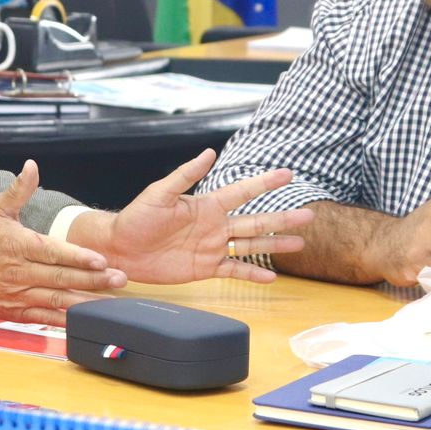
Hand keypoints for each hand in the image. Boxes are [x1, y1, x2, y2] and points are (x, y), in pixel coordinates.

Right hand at [0, 160, 127, 325]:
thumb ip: (19, 190)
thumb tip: (32, 166)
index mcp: (18, 245)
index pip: (53, 252)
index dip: (78, 257)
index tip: (102, 260)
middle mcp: (19, 272)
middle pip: (62, 278)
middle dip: (94, 280)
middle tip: (120, 280)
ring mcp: (17, 295)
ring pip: (56, 300)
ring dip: (85, 302)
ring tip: (111, 302)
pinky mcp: (13, 313)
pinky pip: (43, 319)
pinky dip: (64, 321)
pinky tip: (84, 320)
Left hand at [96, 149, 312, 284]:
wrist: (120, 249)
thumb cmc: (137, 217)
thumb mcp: (159, 193)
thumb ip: (185, 175)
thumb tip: (208, 153)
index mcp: (207, 205)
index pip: (242, 192)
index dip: (265, 183)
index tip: (288, 174)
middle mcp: (215, 225)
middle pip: (256, 221)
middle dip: (282, 218)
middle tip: (309, 215)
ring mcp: (213, 247)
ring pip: (251, 245)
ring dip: (276, 244)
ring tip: (300, 243)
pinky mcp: (205, 268)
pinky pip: (235, 270)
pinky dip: (254, 273)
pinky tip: (272, 276)